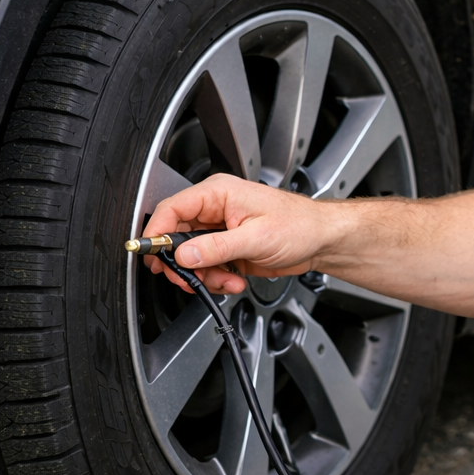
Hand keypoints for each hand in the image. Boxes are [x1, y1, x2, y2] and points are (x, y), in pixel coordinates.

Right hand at [139, 174, 347, 294]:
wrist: (321, 240)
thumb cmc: (300, 225)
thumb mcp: (256, 237)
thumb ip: (217, 247)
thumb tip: (185, 255)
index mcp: (219, 194)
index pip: (172, 209)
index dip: (157, 232)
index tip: (152, 255)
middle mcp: (215, 210)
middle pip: (176, 238)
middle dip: (183, 264)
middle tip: (191, 279)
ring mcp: (220, 231)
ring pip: (190, 258)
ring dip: (204, 275)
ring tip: (227, 280)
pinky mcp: (227, 249)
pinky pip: (207, 267)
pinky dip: (216, 279)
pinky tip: (234, 280)